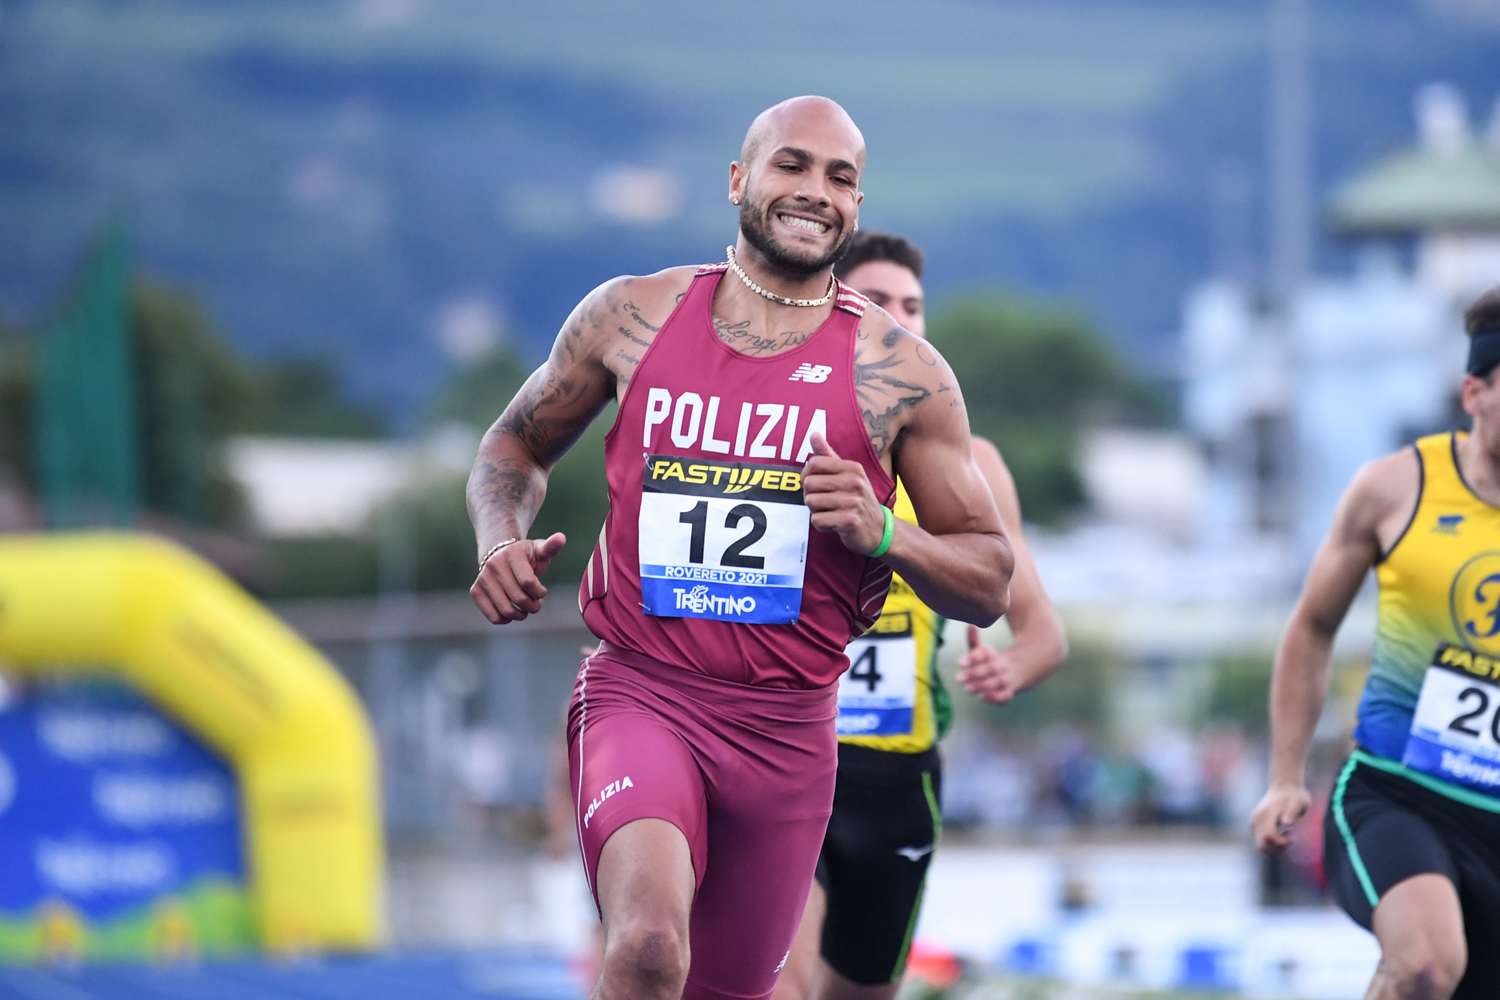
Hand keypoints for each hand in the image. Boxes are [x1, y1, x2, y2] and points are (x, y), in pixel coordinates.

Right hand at [471, 533, 566, 623]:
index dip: (539, 592)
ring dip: (521, 614)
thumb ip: (551, 546)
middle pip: (519, 598)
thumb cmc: (526, 556)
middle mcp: (494, 564)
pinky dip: (505, 620)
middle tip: (536, 604)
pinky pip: (492, 616)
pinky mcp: (476, 590)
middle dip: (533, 606)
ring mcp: (483, 578)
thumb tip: (561, 538)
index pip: (528, 582)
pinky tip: (512, 612)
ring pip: (506, 610)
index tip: (542, 591)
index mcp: (512, 553)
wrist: (500, 555)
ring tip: (525, 609)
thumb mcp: (539, 550)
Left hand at [802, 433, 886, 554]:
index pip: (813, 464)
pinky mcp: (850, 521)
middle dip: (811, 496)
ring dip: (816, 511)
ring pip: (811, 502)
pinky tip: (834, 524)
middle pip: (809, 484)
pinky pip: (817, 520)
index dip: (808, 476)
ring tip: (831, 513)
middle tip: (825, 503)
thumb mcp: (847, 475)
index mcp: (852, 468)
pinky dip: (821, 525)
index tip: (817, 485)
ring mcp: (853, 502)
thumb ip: (828, 455)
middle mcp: (854, 482)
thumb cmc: (857, 499)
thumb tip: (813, 434)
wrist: (878, 529)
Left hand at [956, 624, 1021, 703]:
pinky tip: (982, 697)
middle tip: (958, 679)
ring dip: (983, 686)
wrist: (1024, 668)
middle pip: (990, 668)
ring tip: (967, 689)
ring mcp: (1007, 679)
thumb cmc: (995, 660)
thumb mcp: (984, 651)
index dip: (972, 658)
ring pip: (997, 682)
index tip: (959, 663)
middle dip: (974, 674)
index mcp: (993, 655)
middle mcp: (1001, 666)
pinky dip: (995, 698)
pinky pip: (1005, 695)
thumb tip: (968, 624)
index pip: (984, 654)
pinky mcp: (1009, 691)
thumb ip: (973, 641)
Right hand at [1250, 783, 1311, 852]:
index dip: (1282, 842)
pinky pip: (1261, 842)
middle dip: (1278, 848)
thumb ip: (1293, 811)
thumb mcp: (1299, 802)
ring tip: (1286, 836)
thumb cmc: (1295, 795)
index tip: (1292, 835)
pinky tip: (1281, 834)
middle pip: (1262, 846)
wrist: (1284, 786)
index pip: (1269, 837)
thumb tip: (1286, 822)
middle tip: (1290, 838)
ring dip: (1275, 847)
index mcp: (1267, 814)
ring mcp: (1255, 823)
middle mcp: (1257, 820)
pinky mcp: (1255, 825)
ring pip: (1260, 846)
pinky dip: (1272, 844)